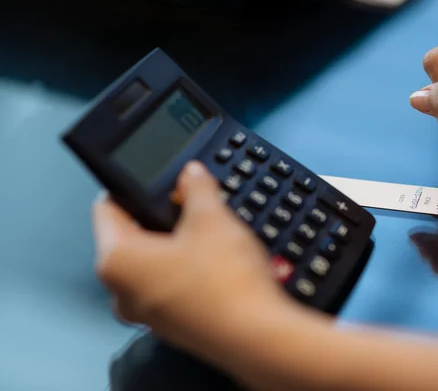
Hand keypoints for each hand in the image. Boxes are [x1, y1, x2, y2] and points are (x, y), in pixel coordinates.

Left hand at [92, 161, 292, 368]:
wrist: (257, 335)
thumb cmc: (225, 284)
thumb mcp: (212, 217)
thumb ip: (196, 187)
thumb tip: (192, 175)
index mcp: (116, 261)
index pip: (108, 208)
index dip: (133, 187)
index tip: (156, 180)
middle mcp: (122, 291)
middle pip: (133, 237)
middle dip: (164, 217)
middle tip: (193, 205)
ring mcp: (147, 312)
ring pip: (155, 263)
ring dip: (180, 244)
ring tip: (213, 234)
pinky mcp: (173, 323)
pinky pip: (173, 286)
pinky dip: (190, 271)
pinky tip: (220, 263)